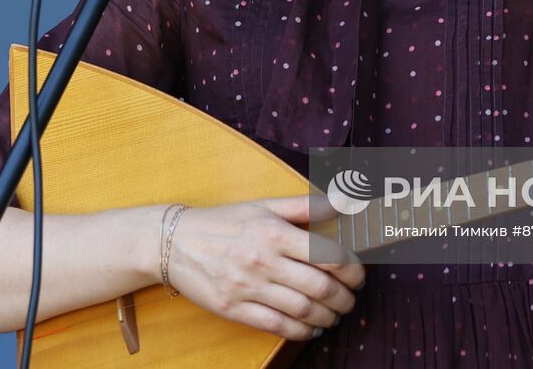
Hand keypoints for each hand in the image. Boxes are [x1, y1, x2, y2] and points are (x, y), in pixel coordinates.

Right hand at [164, 195, 364, 340]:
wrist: (175, 242)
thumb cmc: (225, 223)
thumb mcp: (263, 206)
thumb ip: (305, 205)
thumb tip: (343, 200)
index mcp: (275, 232)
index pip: (329, 255)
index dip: (353, 270)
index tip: (358, 275)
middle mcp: (263, 260)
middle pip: (321, 288)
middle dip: (345, 298)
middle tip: (350, 299)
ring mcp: (248, 287)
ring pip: (303, 311)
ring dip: (328, 317)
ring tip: (334, 315)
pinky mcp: (234, 309)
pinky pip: (278, 327)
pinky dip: (302, 332)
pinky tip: (311, 328)